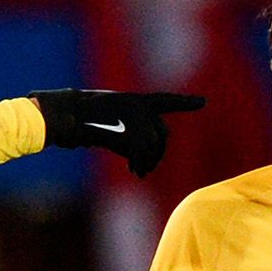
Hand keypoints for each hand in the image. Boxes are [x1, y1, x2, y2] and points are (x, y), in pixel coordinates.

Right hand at [29, 90, 205, 177]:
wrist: (68, 115)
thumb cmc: (83, 118)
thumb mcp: (111, 119)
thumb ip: (131, 130)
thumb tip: (144, 157)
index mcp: (136, 98)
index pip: (166, 100)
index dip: (185, 102)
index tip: (203, 102)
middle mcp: (140, 106)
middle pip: (162, 133)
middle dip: (158, 152)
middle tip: (146, 168)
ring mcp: (136, 118)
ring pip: (154, 145)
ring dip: (149, 161)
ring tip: (139, 171)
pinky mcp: (130, 132)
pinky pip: (143, 153)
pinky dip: (140, 164)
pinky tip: (135, 172)